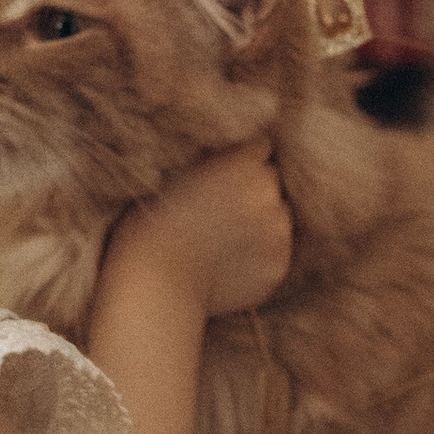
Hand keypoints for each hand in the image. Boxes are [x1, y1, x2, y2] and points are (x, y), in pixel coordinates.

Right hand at [108, 140, 292, 317]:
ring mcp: (278, 232)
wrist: (156, 285)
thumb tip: (245, 151)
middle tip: (222, 210)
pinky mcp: (280, 265)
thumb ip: (218, 159)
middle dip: (255, 189)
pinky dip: (261, 254)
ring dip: (263, 222)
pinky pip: (277, 251)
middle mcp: (268, 193)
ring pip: (280, 217)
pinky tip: (229, 262)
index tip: (225, 174)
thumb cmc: (153, 225)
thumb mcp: (178, 172)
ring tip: (224, 239)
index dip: (243, 160)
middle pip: (273, 181)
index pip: (262, 147)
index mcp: (243, 163)